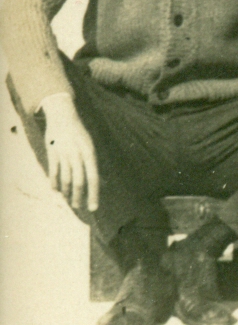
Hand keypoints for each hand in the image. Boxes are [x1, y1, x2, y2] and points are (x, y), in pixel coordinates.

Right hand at [39, 97, 98, 212]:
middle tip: (79, 207)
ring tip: (68, 200)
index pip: (94, 178)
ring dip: (66, 192)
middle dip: (79, 197)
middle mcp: (77, 154)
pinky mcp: (52, 153)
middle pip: (78, 181)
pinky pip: (53, 172)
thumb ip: (91, 163)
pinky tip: (55, 191)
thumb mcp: (90, 146)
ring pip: (65, 179)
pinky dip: (54, 183)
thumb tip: (99, 182)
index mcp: (90, 153)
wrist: (63, 116)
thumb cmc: (80, 134)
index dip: (94, 194)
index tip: (94, 208)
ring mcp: (64, 154)